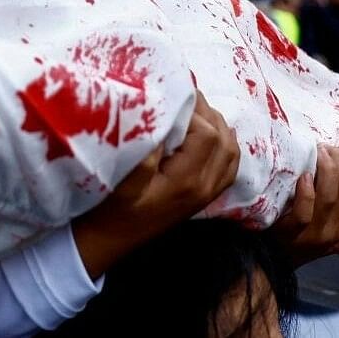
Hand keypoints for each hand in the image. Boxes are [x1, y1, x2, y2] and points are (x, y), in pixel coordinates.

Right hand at [72, 90, 239, 278]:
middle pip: (223, 139)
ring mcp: (206, 194)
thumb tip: (165, 115)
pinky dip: (224, 145)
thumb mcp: (122, 179)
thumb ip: (147, 148)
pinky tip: (209, 133)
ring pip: (230, 151)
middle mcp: (203, 188)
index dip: (192, 112)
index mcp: (186, 182)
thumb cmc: (109, 210)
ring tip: (193, 109)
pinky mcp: (202, 196)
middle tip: (183, 95)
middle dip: (206, 112)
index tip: (171, 99)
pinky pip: (228, 166)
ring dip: (217, 125)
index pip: (207, 134)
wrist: (107, 242)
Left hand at [266, 144, 338, 267]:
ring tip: (318, 153)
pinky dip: (306, 192)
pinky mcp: (291, 234)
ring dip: (326, 170)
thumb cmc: (298, 237)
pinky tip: (304, 176)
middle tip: (326, 148)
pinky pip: (304, 212)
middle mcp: (333, 233)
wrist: (271, 260)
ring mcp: (313, 235)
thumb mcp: (327, 231)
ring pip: (329, 199)